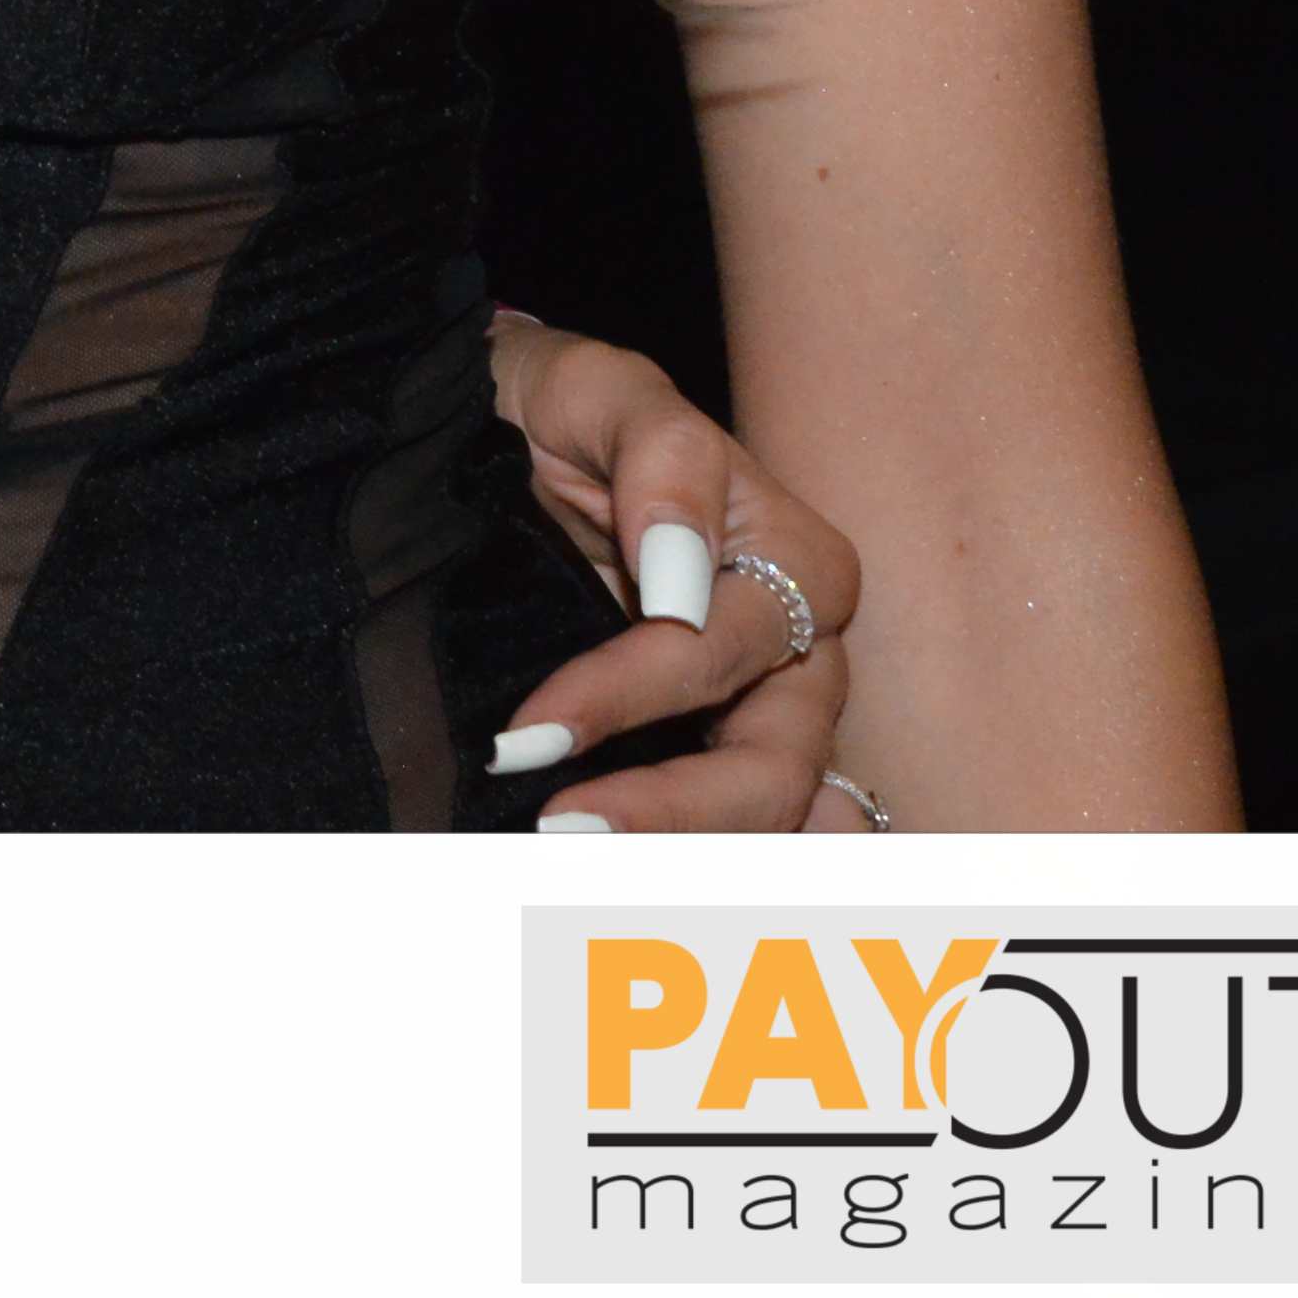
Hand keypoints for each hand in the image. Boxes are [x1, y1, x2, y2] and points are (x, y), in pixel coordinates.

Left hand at [485, 314, 870, 830]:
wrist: (504, 426)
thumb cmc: (561, 405)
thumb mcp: (600, 386)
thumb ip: (660, 456)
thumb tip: (683, 572)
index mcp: (789, 556)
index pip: (722, 652)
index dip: (630, 697)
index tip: (529, 736)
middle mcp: (793, 647)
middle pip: (771, 763)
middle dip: (672, 815)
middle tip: (556, 835)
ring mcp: (763, 710)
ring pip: (762, 815)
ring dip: (679, 858)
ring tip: (572, 876)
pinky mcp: (714, 748)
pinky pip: (735, 832)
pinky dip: (687, 869)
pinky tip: (615, 911)